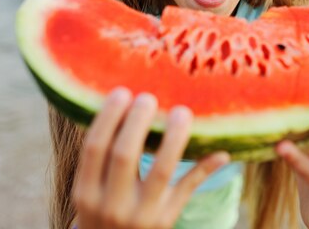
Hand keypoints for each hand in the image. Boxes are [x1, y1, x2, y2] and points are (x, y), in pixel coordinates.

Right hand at [73, 88, 229, 228]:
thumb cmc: (104, 212)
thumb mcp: (91, 192)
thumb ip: (99, 159)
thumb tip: (116, 105)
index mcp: (86, 192)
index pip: (95, 148)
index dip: (107, 117)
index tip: (121, 92)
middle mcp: (112, 204)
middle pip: (124, 154)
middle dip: (137, 121)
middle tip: (148, 97)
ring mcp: (141, 214)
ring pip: (161, 170)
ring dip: (174, 138)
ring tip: (182, 112)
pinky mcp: (166, 220)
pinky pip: (188, 189)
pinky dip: (205, 169)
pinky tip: (221, 152)